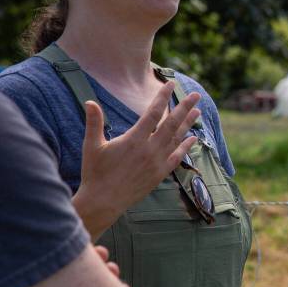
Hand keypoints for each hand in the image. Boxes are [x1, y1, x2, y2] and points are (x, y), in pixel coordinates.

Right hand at [72, 81, 201, 238]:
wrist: (103, 201)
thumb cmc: (95, 172)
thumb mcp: (92, 146)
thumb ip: (94, 122)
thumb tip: (90, 101)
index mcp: (134, 140)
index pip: (152, 113)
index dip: (162, 97)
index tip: (170, 85)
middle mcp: (149, 149)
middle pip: (171, 123)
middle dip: (184, 107)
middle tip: (196, 95)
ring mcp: (157, 162)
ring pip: (177, 139)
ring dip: (188, 124)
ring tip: (198, 112)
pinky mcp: (159, 174)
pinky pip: (177, 157)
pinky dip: (185, 147)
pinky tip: (193, 138)